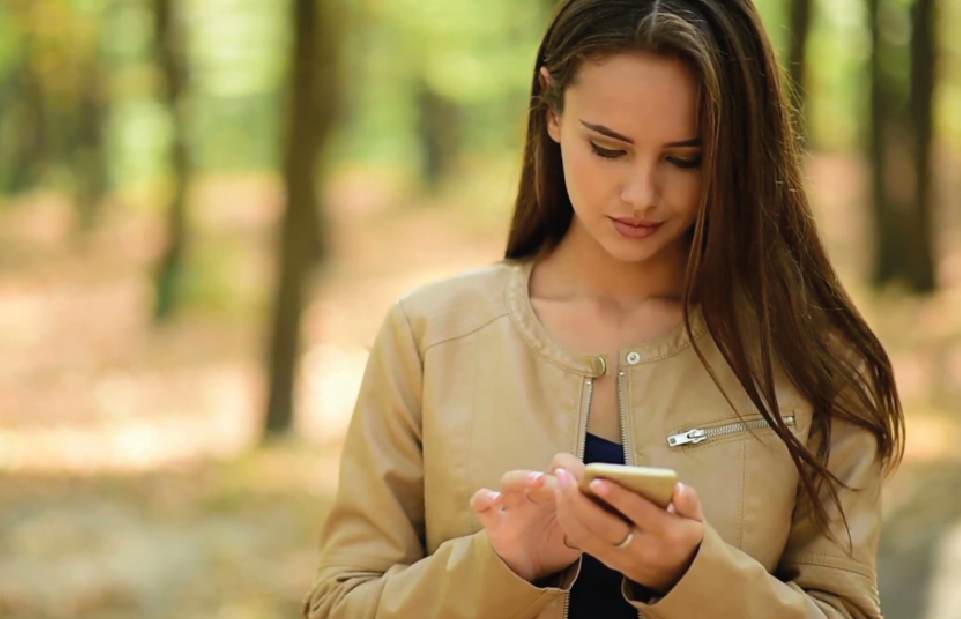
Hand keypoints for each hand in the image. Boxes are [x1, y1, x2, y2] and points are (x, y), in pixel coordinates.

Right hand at [470, 454, 583, 581]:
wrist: (536, 571)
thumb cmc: (560, 543)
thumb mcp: (581, 531)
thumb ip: (591, 516)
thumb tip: (614, 502)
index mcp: (556, 492)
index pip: (562, 467)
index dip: (572, 467)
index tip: (585, 478)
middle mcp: (534, 495)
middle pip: (537, 474)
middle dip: (552, 478)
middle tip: (564, 484)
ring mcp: (513, 507)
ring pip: (510, 481)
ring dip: (524, 477)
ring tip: (538, 481)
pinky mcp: (495, 524)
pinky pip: (480, 505)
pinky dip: (484, 498)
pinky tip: (494, 499)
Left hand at [553, 468, 704, 595]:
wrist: (677, 575)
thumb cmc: (683, 536)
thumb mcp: (695, 520)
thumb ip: (689, 503)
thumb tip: (679, 488)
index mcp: (665, 534)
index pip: (639, 514)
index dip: (617, 497)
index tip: (596, 479)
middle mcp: (640, 548)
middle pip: (604, 527)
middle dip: (579, 501)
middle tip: (564, 475)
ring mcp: (620, 558)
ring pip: (586, 537)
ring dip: (567, 509)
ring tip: (558, 482)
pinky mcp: (605, 562)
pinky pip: (581, 543)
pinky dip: (567, 520)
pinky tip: (560, 499)